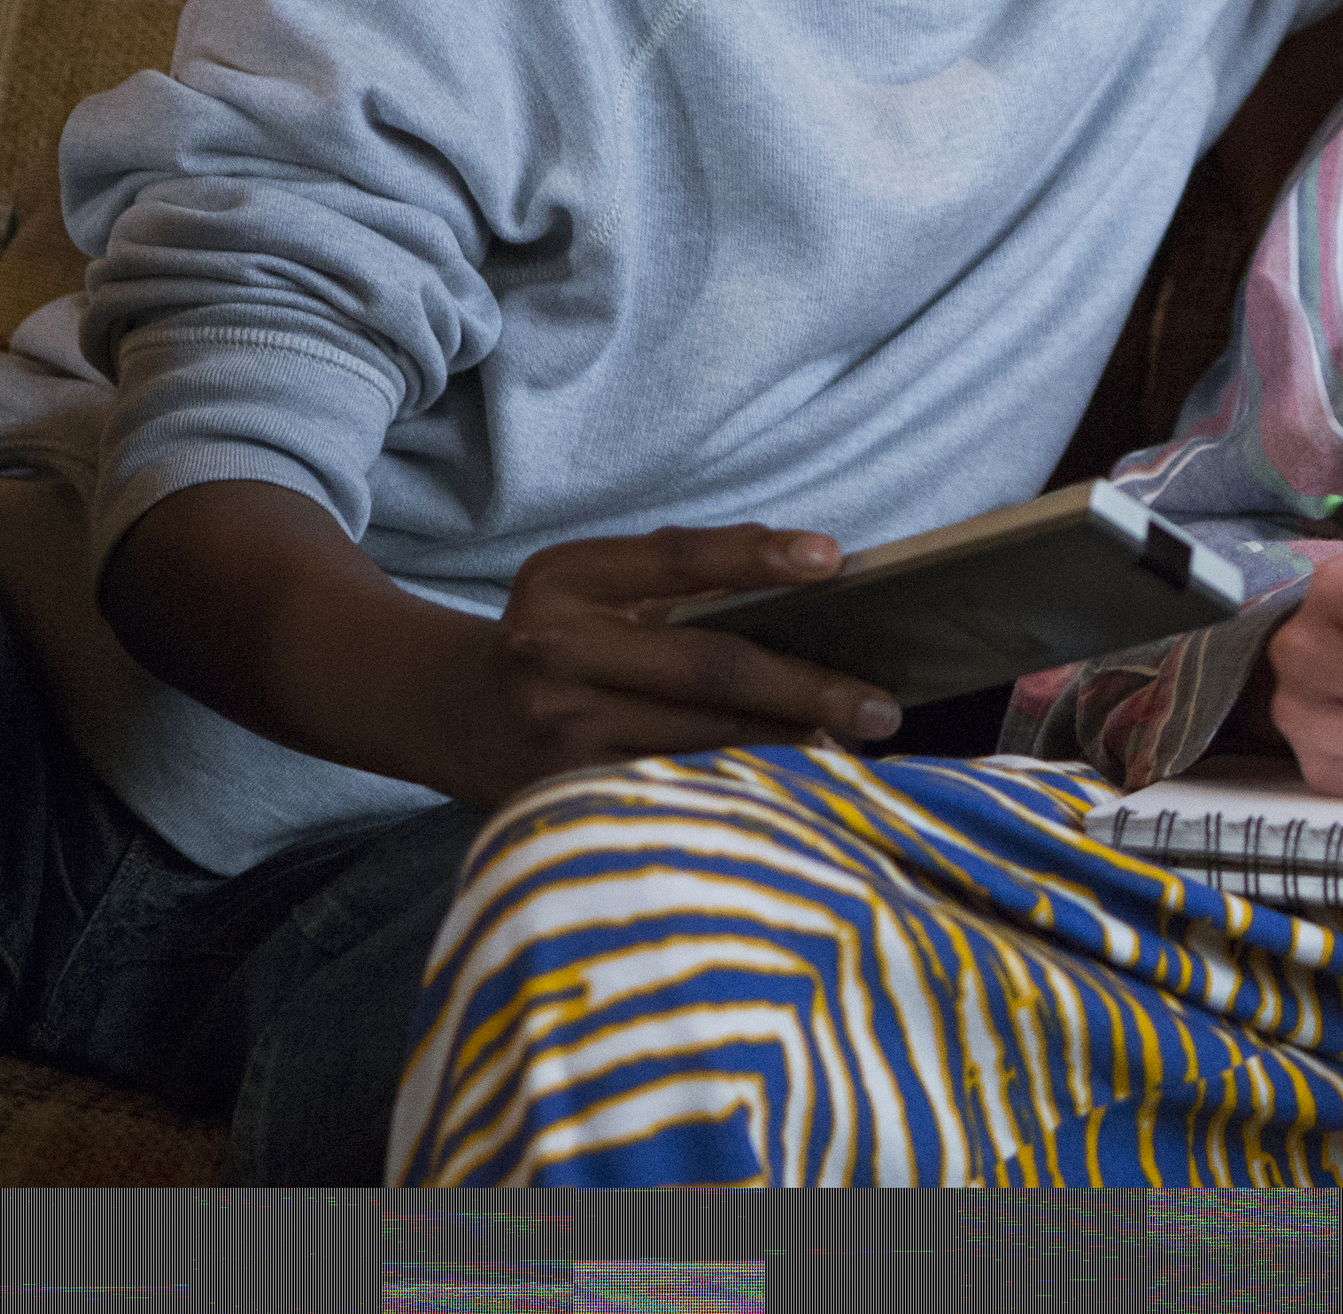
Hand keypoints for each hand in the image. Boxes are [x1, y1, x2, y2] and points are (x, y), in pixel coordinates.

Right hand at [451, 524, 903, 802]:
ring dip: (788, 747)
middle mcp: (552, 652)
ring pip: (701, 740)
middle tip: (883, 707)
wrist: (452, 712)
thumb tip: (810, 567)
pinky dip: (739, 788)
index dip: (755, 556)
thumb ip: (683, 573)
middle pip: (708, 667)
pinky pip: (673, 790)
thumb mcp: (596, 584)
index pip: (675, 557)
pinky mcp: (562, 793)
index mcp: (564, 581)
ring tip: (855, 747)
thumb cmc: (563, 635)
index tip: (834, 559)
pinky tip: (793, 791)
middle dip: (806, 689)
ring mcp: (556, 730)